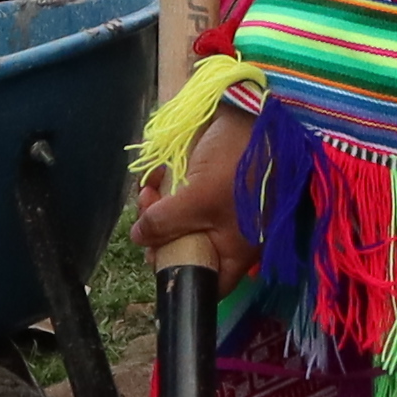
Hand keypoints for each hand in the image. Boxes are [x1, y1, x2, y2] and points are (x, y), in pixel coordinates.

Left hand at [126, 104, 256, 275]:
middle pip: (188, 250)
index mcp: (237, 249)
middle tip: (146, 215)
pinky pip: (184, 198)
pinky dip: (168, 189)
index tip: (154, 257)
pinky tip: (158, 175)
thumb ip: (165, 224)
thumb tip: (139, 239)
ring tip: (150, 189)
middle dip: (161, 234)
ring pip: (181, 223)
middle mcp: (231, 235)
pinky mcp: (211, 186)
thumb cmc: (235, 163)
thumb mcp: (197, 198)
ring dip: (158, 208)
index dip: (178, 275)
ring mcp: (221, 210)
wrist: (256, 113)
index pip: (208, 282)